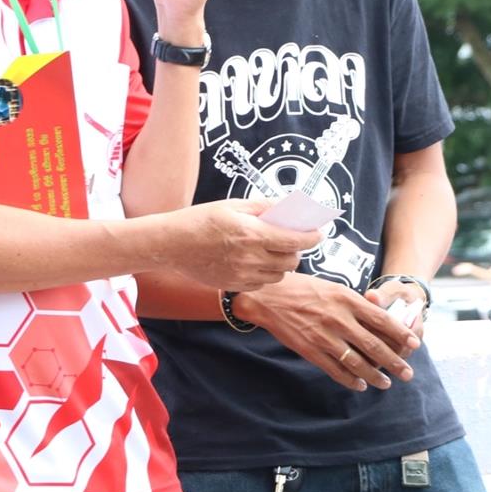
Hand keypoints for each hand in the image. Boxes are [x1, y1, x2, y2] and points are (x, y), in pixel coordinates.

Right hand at [168, 199, 321, 291]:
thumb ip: (264, 207)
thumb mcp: (233, 205)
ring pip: (279, 275)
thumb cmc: (200, 220)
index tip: (319, 232)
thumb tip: (289, 207)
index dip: (313, 236)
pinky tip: (256, 261)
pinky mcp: (235, 286)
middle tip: (291, 239)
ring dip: (283, 263)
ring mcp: (243, 275)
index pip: (296, 240)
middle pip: (292, 260)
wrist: (171, 244)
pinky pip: (262, 283)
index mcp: (253, 234)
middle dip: (297, 249)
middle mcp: (251, 258)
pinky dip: (266, 273)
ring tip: (273, 250)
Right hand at [237, 275, 420, 391]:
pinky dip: (350, 380)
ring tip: (386, 383)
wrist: (269, 297)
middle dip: (394, 361)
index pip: (381, 319)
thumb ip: (354, 304)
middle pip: (374, 345)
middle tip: (408, 373)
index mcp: (347, 300)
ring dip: (375, 375)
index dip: (400, 333)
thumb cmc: (303, 288)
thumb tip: (378, 319)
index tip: (414, 343)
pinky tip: (360, 385)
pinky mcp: (311, 350)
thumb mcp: (333, 288)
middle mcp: (339, 319)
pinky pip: (335, 370)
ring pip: (357, 362)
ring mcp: (325, 337)